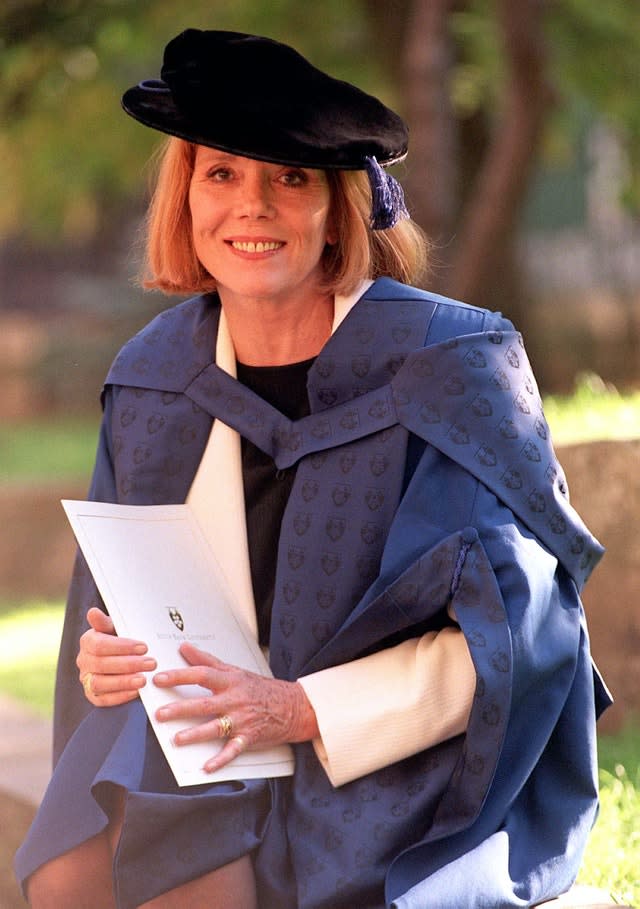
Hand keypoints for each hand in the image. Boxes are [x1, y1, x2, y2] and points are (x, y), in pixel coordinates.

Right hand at [77, 606, 156, 705]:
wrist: (122, 655)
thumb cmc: (121, 638)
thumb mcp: (117, 627)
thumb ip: (106, 622)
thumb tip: (93, 612)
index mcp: (88, 641)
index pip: (99, 644)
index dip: (122, 647)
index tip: (144, 647)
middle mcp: (84, 661)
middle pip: (101, 664)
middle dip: (128, 664)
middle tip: (151, 663)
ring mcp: (86, 679)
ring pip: (100, 683)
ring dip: (123, 682)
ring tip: (144, 680)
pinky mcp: (93, 695)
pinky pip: (104, 700)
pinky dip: (120, 696)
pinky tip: (137, 692)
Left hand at [153, 642, 318, 772]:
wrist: (292, 706)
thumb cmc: (260, 688)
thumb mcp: (235, 671)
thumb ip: (207, 661)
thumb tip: (185, 648)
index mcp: (230, 681)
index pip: (202, 675)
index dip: (180, 676)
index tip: (159, 679)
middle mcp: (235, 700)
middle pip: (204, 704)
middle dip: (181, 709)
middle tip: (160, 714)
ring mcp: (242, 720)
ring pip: (216, 728)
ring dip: (196, 735)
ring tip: (177, 739)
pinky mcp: (249, 737)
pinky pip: (233, 750)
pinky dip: (221, 760)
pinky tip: (207, 767)